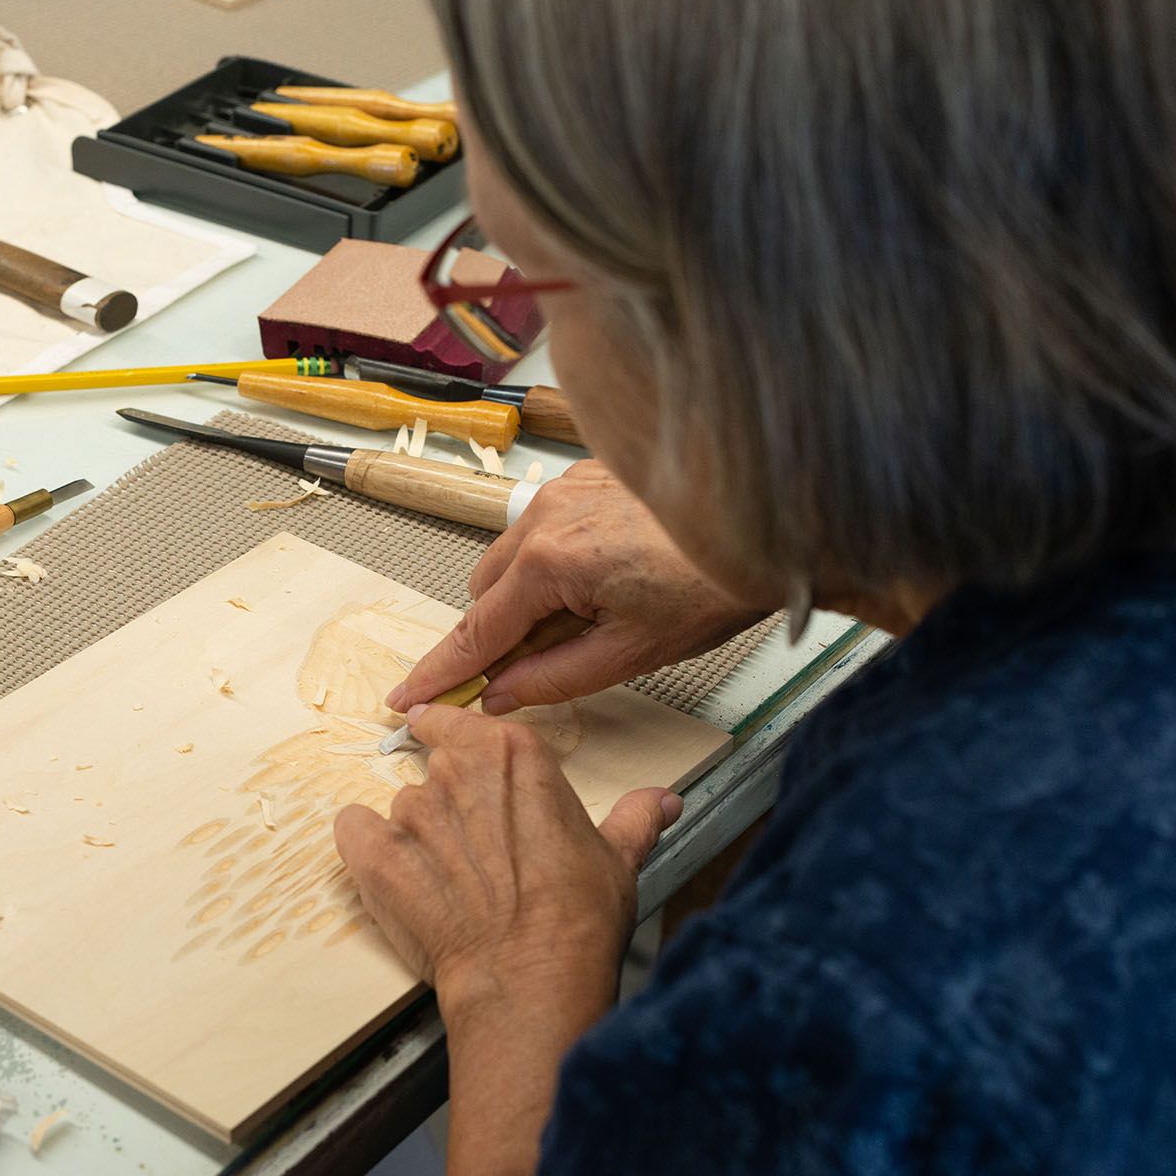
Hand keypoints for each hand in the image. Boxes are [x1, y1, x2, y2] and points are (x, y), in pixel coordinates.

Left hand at [332, 703, 680, 1015]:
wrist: (531, 977)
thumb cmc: (577, 918)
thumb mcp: (618, 859)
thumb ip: (634, 818)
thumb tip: (663, 801)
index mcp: (513, 755)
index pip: (460, 721)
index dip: (453, 738)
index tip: (454, 753)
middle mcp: (456, 771)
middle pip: (436, 771)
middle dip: (451, 807)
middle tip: (479, 855)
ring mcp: (411, 811)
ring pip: (402, 809)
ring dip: (418, 838)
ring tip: (449, 885)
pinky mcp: (374, 853)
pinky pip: (353, 830)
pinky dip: (366, 847)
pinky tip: (394, 875)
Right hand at [386, 461, 762, 715]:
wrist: (770, 525)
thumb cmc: (713, 586)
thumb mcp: (630, 654)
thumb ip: (552, 679)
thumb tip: (500, 694)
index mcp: (548, 562)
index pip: (475, 631)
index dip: (439, 672)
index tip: (405, 699)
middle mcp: (542, 516)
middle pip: (486, 592)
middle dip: (500, 634)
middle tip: (534, 669)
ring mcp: (563, 489)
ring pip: (512, 557)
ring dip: (529, 595)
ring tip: (592, 617)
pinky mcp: (585, 476)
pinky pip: (544, 526)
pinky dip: (555, 560)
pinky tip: (606, 577)